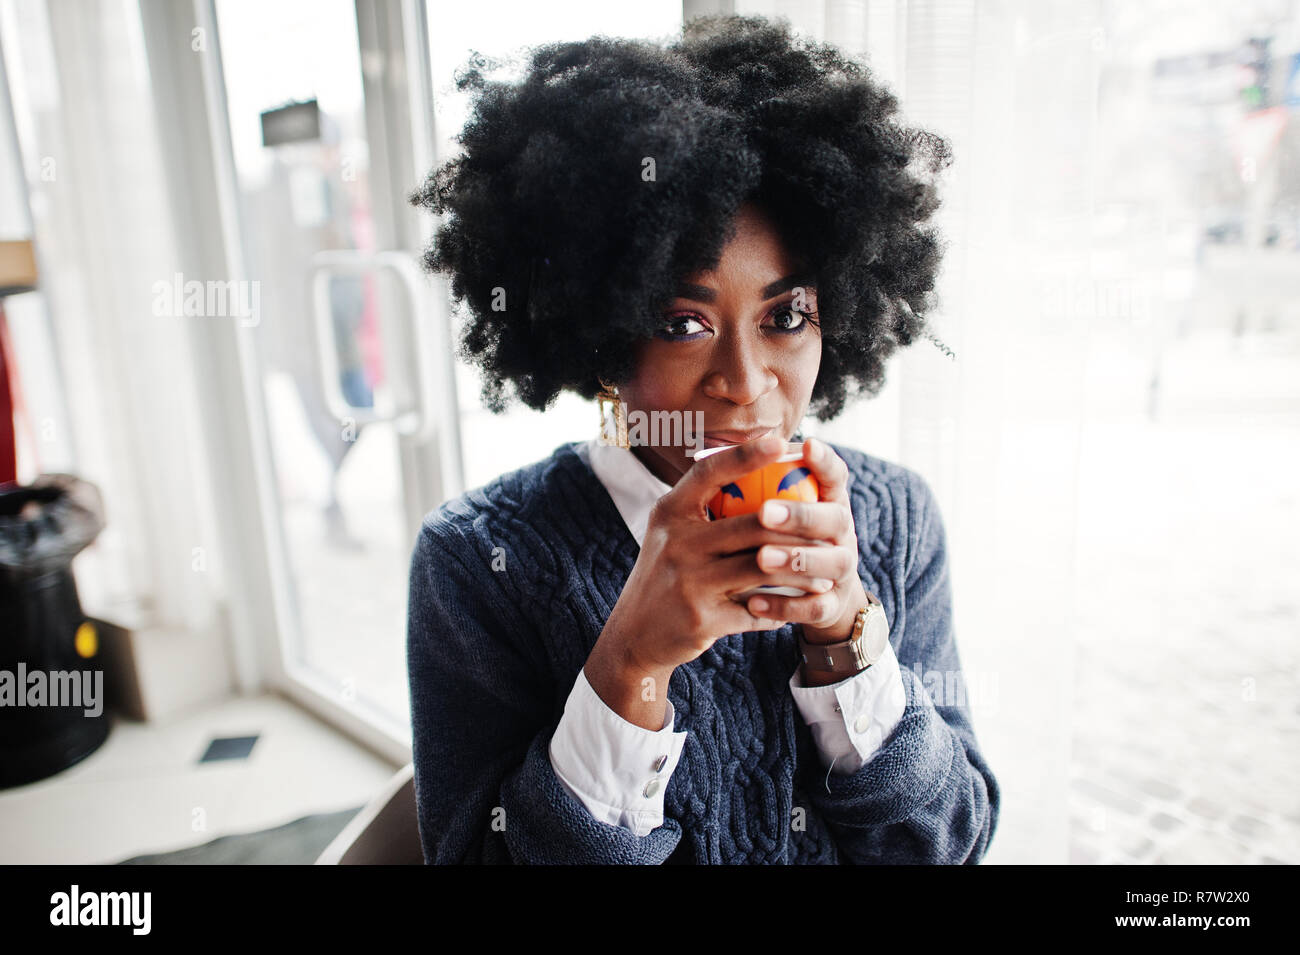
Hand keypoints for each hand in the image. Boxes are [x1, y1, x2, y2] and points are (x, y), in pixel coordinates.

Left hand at [742, 436, 868, 644]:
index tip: (806, 445)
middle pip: (834, 519)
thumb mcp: (778, 514)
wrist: (813, 597)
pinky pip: (814, 608)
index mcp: (830, 502)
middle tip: (765, 513)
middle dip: (800, 515)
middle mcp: (842, 533)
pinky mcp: (832, 605)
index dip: (825, 461)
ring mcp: (842, 570)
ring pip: (832, 563)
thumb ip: (758, 489)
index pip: (835, 475)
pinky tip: (754, 604)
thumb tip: (707, 456)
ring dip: (795, 560)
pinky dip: (785, 606)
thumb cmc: (780, 541)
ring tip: (760, 559)